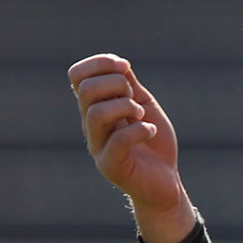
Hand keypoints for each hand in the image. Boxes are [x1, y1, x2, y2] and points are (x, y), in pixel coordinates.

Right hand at [68, 53, 194, 242]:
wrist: (165, 180)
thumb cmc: (152, 141)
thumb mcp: (142, 104)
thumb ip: (128, 85)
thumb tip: (117, 63)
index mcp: (95, 107)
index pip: (77, 75)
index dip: (100, 63)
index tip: (126, 67)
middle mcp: (90, 125)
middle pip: (85, 89)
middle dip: (117, 84)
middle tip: (135, 100)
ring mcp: (98, 146)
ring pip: (96, 113)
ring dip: (126, 107)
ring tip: (141, 116)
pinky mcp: (110, 166)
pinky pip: (118, 140)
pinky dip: (140, 129)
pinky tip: (150, 131)